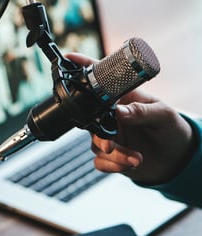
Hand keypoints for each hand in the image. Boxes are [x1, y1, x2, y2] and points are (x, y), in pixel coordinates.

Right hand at [66, 53, 195, 184]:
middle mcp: (111, 116)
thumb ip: (141, 111)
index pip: (100, 81)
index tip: (69, 58)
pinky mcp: (110, 156)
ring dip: (115, 155)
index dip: (83, 68)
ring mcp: (109, 135)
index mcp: (122, 99)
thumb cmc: (171, 128)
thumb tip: (119, 111)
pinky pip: (99, 162)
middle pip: (91, 121)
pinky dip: (113, 166)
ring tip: (136, 158)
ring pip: (96, 145)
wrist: (177, 158)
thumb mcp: (163, 115)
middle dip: (99, 136)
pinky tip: (131, 164)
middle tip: (111, 145)